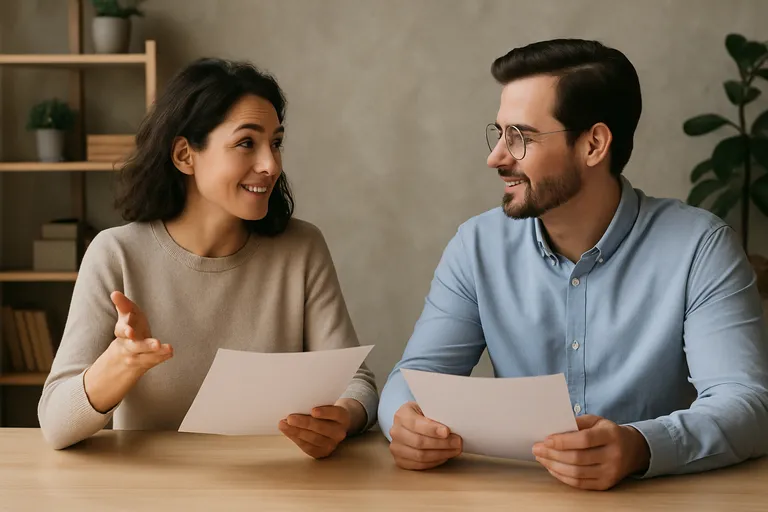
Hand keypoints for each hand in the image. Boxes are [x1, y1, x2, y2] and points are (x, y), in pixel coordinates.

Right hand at [83, 292, 172, 412]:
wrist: (123, 355)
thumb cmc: (130, 328)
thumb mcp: (126, 316)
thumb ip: (123, 305)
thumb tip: (115, 293)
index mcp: (122, 331)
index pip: (122, 329)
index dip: (125, 329)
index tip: (129, 331)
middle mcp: (128, 345)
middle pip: (135, 346)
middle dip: (144, 345)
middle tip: (156, 344)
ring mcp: (137, 355)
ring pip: (146, 355)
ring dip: (157, 352)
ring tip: (169, 348)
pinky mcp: (146, 361)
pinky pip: (154, 359)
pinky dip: (162, 356)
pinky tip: (170, 352)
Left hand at [279, 405, 350, 458]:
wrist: (333, 425)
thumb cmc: (325, 412)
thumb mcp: (325, 405)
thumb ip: (315, 405)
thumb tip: (296, 405)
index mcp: (342, 417)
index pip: (335, 413)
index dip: (325, 412)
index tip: (313, 410)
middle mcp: (339, 432)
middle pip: (321, 428)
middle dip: (304, 423)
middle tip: (290, 418)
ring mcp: (332, 444)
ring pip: (313, 439)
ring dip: (296, 432)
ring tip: (283, 425)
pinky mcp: (322, 452)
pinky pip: (308, 447)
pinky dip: (296, 439)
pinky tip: (288, 432)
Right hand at [388, 401, 462, 469]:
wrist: (410, 424)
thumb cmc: (422, 415)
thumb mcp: (427, 408)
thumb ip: (436, 414)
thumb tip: (454, 424)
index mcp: (401, 415)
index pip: (416, 424)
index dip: (432, 429)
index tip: (447, 432)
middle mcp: (395, 431)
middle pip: (419, 442)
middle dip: (441, 443)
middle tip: (457, 442)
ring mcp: (396, 447)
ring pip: (420, 456)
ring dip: (441, 454)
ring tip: (455, 450)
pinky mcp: (400, 460)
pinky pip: (419, 465)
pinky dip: (435, 462)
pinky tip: (445, 456)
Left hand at [532, 415, 650, 490]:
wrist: (633, 450)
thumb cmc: (608, 433)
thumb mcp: (596, 421)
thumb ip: (576, 423)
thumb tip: (553, 429)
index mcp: (611, 435)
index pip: (584, 440)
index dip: (563, 441)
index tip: (545, 440)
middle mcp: (613, 455)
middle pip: (578, 458)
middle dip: (552, 454)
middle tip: (536, 449)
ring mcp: (610, 472)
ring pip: (577, 473)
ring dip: (554, 466)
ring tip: (541, 458)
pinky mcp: (606, 484)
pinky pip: (580, 484)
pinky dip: (562, 477)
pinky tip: (552, 468)